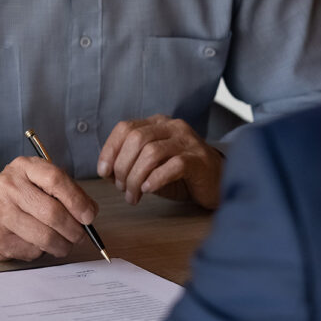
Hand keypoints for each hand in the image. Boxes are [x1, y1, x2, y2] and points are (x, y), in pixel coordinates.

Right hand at [0, 156, 96, 261]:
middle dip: (74, 230)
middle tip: (80, 236)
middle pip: (53, 212)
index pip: (55, 179)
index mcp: (23, 167)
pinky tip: (36, 244)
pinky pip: (31, 250)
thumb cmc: (16, 199)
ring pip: (45, 236)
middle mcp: (9, 185)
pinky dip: (42, 251)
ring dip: (62, 246)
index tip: (89, 216)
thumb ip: (64, 193)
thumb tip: (89, 214)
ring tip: (63, 244)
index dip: (77, 200)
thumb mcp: (37, 184)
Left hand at [97, 114, 222, 208]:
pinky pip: (173, 165)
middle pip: (136, 139)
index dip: (110, 149)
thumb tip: (106, 171)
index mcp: (157, 124)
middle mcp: (172, 127)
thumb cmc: (181, 175)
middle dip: (122, 167)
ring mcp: (187, 141)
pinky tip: (148, 190)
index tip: (103, 171)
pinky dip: (155, 179)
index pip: (125, 127)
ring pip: (151, 153)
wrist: (218, 182)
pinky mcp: (198, 159)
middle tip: (122, 189)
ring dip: (135, 178)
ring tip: (133, 196)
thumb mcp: (150, 167)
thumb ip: (129, 164)